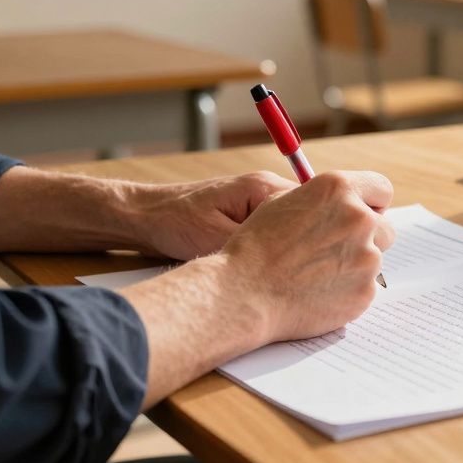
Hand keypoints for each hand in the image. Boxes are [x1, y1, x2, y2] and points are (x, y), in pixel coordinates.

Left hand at [127, 172, 297, 259]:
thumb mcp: (217, 239)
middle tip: (301, 275)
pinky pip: (276, 234)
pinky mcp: (250, 217)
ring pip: (292, 229)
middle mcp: (266, 190)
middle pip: (307, 218)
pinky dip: (275, 253)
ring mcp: (259, 203)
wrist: (145, 218)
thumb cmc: (175, 222)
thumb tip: (288, 260)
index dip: (317, 236)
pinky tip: (268, 272)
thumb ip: (258, 245)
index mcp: (263, 187)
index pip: (312, 207)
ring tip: (283, 275)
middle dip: (306, 247)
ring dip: (289, 251)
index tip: (314, 263)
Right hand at [217, 170, 395, 343]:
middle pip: (385, 227)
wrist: (244, 292)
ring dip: (353, 265)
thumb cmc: (256, 245)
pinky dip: (346, 291)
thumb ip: (324, 200)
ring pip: (373, 261)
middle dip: (368, 237)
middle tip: (338, 249)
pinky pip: (364, 288)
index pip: (381, 188)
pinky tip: (316, 293)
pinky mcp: (365, 292)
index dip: (371, 202)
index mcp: (339, 189)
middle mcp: (359, 219)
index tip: (362, 213)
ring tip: (316, 275)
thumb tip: (347, 204)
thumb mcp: (284, 201)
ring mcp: (366, 258)